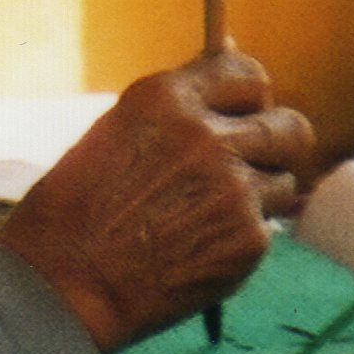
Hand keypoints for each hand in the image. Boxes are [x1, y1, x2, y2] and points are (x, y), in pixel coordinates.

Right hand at [0, 51, 307, 350]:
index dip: (248, 98)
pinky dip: (239, 239)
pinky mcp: (249, 239)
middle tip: (247, 166)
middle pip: (289, 126)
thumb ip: (177, 109)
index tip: (240, 115)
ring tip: (208, 217)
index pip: (248, 74)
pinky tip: (198, 249)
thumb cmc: (74, 211)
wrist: (64, 285)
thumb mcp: (114, 133)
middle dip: (275, 144)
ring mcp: (234, 189)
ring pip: (283, 181)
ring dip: (257, 196)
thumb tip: (229, 68)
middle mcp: (207, 136)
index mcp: (166, 99)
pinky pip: (266, 230)